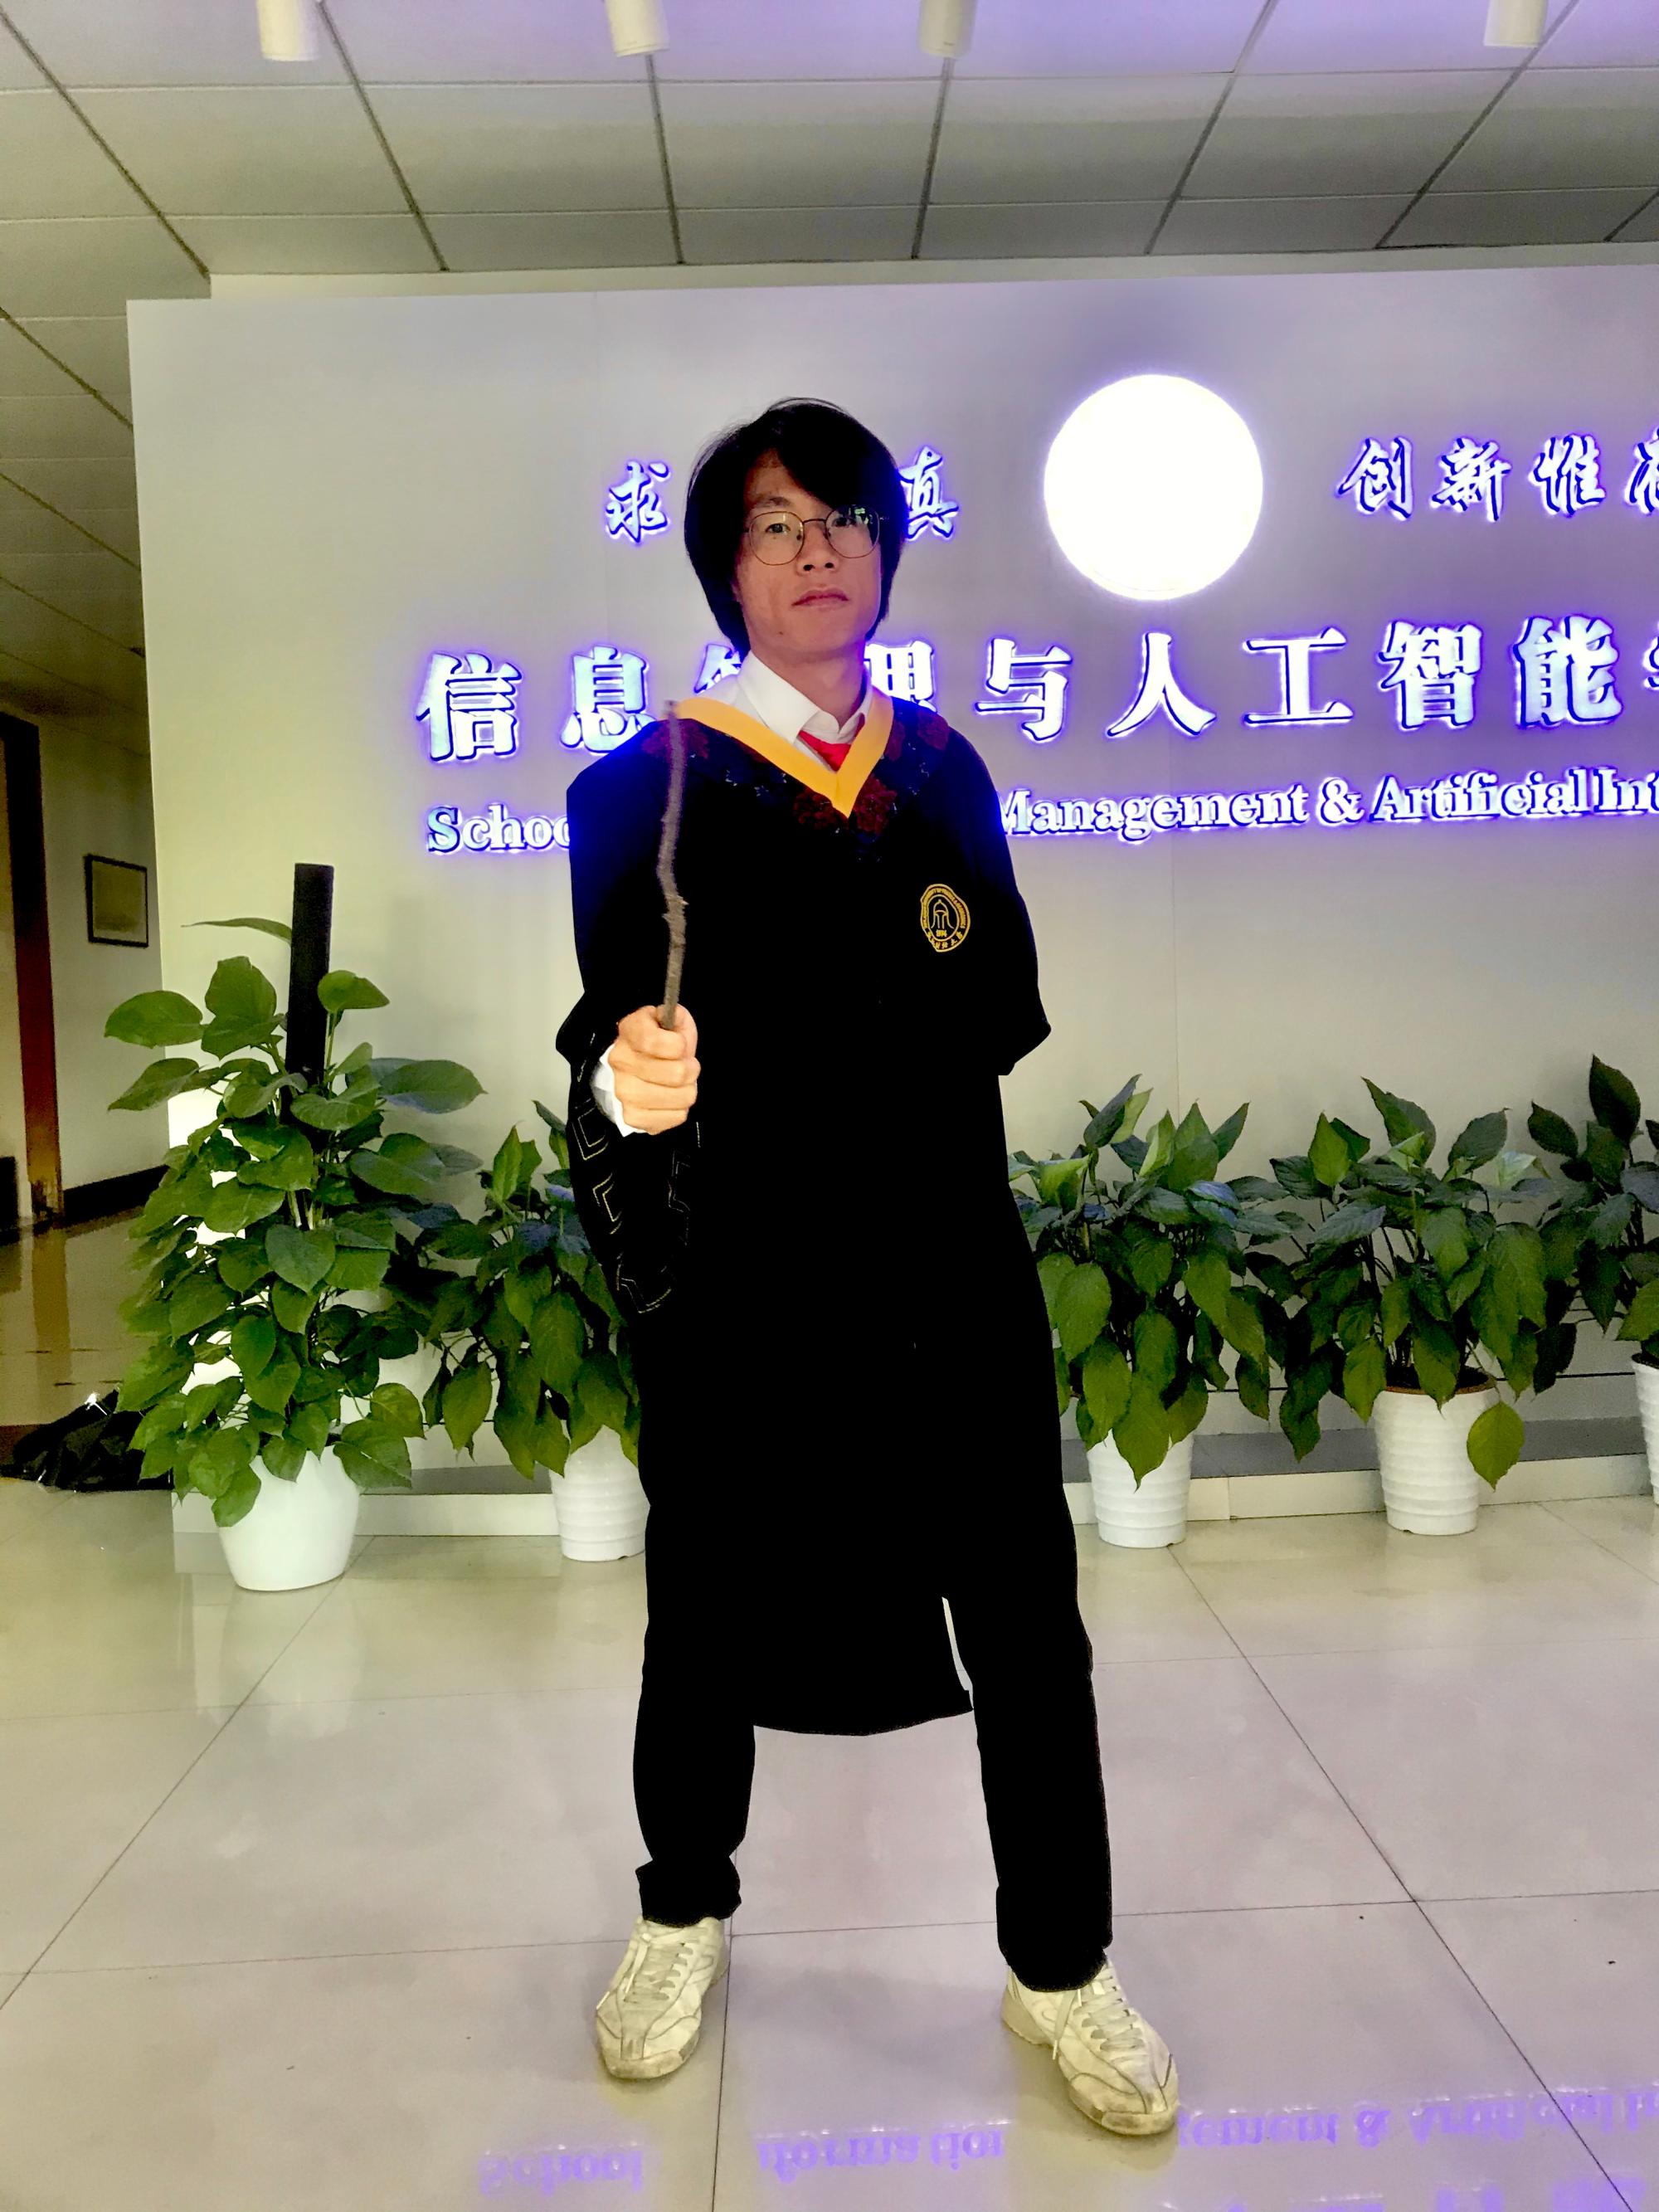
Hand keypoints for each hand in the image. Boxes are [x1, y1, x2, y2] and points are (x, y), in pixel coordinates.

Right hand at [610, 1004, 698, 1132]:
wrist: (631, 1069)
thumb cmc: (657, 1044)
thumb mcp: (668, 1020)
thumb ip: (676, 1017)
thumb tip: (678, 1028)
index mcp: (629, 1032)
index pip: (656, 1041)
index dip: (679, 1044)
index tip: (681, 1044)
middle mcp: (621, 1062)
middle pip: (677, 1073)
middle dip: (691, 1068)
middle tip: (686, 1066)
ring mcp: (624, 1092)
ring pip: (681, 1097)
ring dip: (688, 1090)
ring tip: (680, 1084)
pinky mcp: (632, 1116)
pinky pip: (676, 1117)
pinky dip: (680, 1109)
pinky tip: (671, 1100)